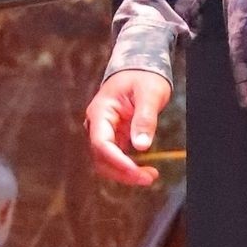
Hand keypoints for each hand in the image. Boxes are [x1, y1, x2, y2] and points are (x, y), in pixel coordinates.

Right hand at [85, 70, 172, 186]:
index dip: (116, 160)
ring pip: (106, 161)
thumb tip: (141, 146)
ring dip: (124, 173)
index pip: (101, 142)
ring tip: (149, 176)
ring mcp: (104, 132)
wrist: (139, 68)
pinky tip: (144, 169)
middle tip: (148, 178)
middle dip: (122, 172)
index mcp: (100, 111)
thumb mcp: (149, 93)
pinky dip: (127, 167)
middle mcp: (97, 124)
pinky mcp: (114, 137)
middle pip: (101, 157)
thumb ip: (145, 118)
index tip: (135, 170)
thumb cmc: (143, 77)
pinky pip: (115, 157)